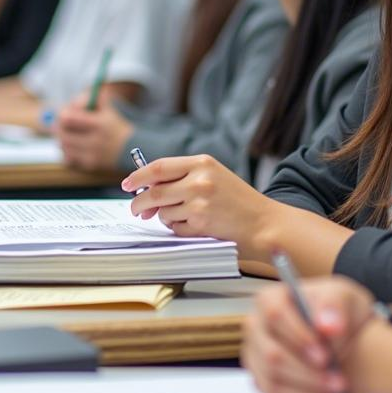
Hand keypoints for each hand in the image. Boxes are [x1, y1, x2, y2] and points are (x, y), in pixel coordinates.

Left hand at [57, 96, 133, 169]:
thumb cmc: (115, 125)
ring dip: (63, 139)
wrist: (132, 148)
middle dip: (60, 128)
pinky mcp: (91, 165)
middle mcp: (95, 140)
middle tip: (61, 124)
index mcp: (99, 123)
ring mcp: (92, 154)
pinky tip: (74, 147)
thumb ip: (91, 100)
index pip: (68, 118)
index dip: (63, 114)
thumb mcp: (107, 109)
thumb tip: (74, 99)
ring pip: (64, 146)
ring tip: (69, 134)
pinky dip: (68, 152)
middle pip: (63, 134)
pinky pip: (69, 159)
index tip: (65, 112)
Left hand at [121, 154, 274, 251]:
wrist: (264, 222)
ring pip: (163, 212)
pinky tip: (197, 226)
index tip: (127, 184)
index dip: (138, 176)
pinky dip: (179, 230)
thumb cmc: (238, 201)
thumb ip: (184, 176)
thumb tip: (148, 187)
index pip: (159, 167)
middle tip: (137, 210)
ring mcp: (199, 202)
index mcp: (202, 162)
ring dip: (166, 217)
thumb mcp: (214, 176)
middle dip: (140, 203)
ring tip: (188, 217)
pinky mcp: (200, 223)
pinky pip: (175, 228)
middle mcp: (199, 180)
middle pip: (154, 191)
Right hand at [241, 276, 375, 392]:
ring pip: (273, 379)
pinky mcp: (262, 382)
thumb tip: (328, 326)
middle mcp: (256, 327)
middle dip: (308, 370)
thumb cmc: (336, 312)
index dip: (299, 336)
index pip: (274, 315)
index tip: (324, 353)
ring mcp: (256, 356)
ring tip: (336, 386)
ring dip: (309, 387)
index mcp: (269, 299)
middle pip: (272, 354)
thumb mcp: (343, 297)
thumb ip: (335, 306)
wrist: (340, 338)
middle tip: (337, 377)